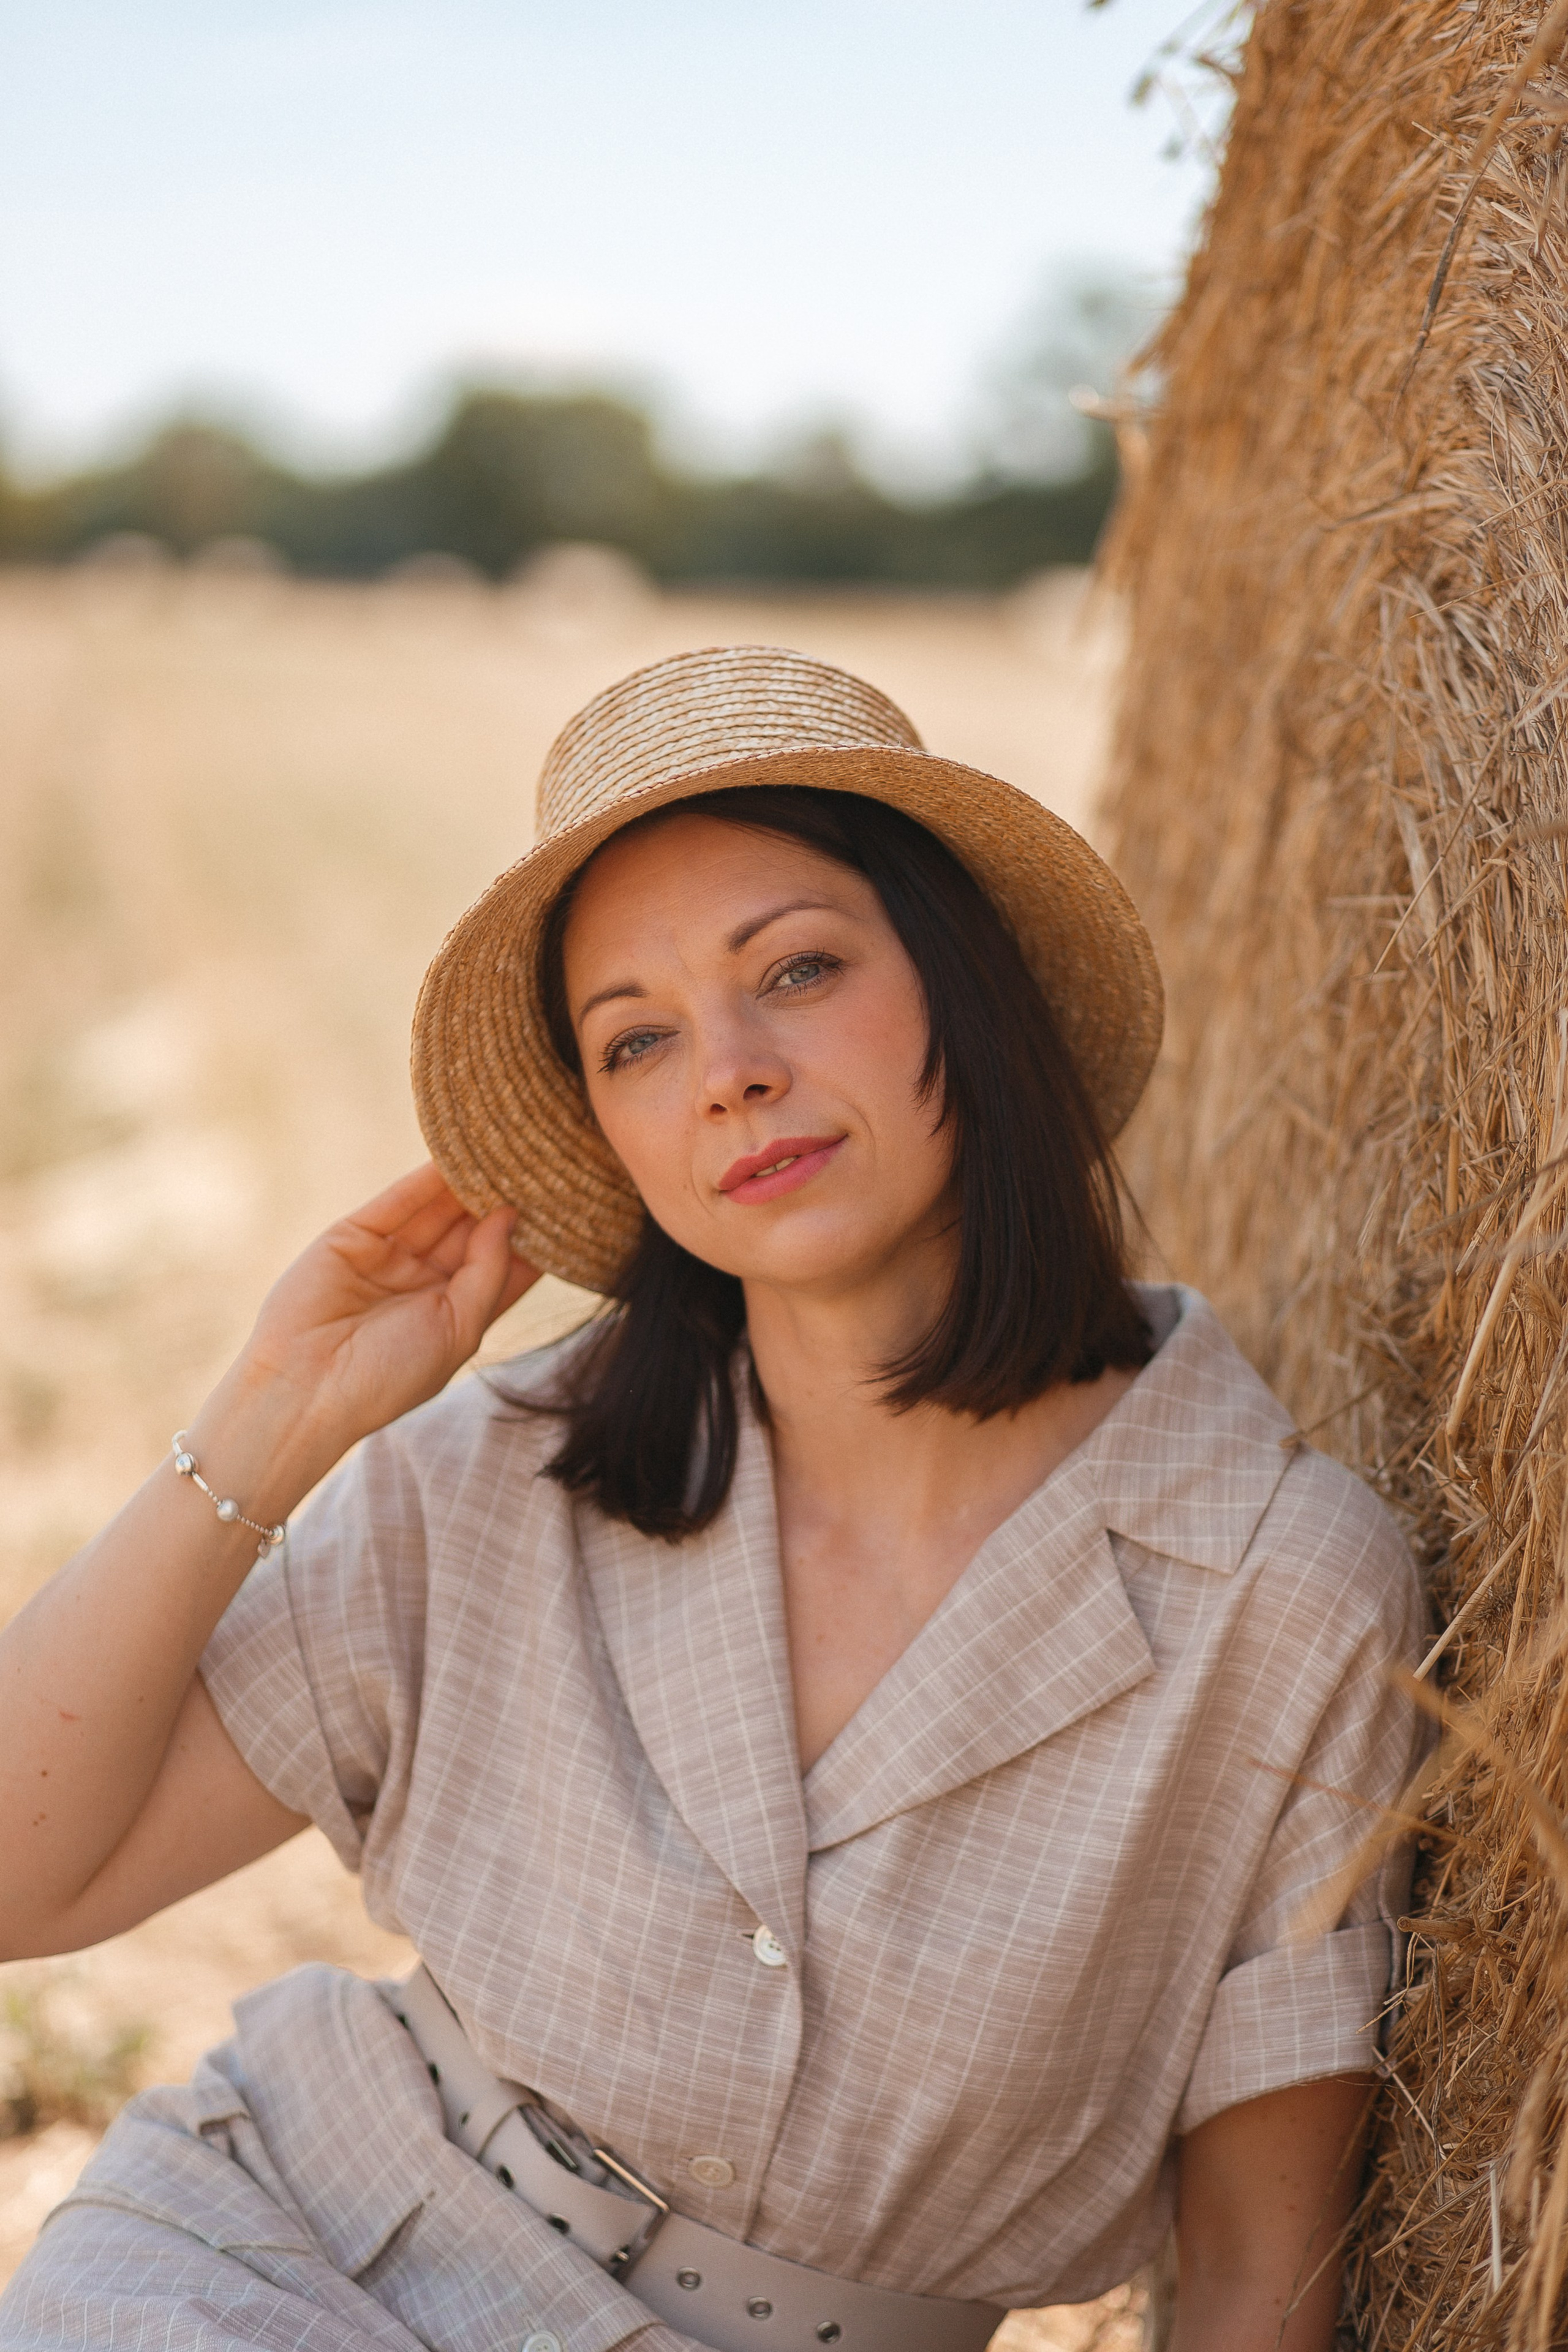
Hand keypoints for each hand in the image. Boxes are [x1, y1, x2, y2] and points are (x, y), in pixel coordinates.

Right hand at [200, 1165, 540, 1497]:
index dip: (532, 1235)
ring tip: (507, 1145)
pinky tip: (459, 1151)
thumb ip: (489, 1270)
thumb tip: (512, 1215)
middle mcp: (425, 1281)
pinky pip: (399, 1199)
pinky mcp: (355, 1235)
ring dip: (469, 1180)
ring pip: (438, 1208)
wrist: (305, 1390)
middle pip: (473, 1229)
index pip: (503, 1264)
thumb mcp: (458, 1328)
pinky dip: (427, 1176)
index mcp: (455, 1313)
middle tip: (542, 1159)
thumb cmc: (388, 1377)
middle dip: (503, 1198)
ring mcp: (390, 1256)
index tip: (568, 1200)